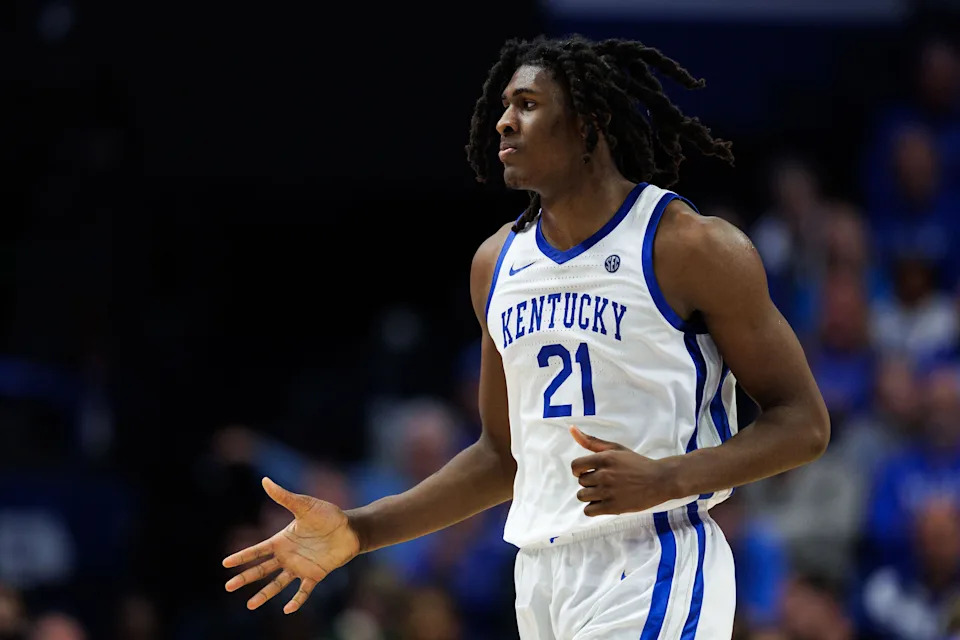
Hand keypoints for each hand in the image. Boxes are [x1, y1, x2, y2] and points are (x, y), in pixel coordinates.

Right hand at [222, 477, 359, 613]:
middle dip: (245, 577)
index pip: (258, 550)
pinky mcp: (315, 574)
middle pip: (262, 569)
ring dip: (264, 594)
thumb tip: (265, 480)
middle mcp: (288, 556)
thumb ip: (284, 497)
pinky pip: (303, 591)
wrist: (350, 528)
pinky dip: (296, 600)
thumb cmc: (327, 515)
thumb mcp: (304, 504)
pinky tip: (287, 610)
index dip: (242, 557)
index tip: (225, 564)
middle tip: (228, 586)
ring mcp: (300, 567)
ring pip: (278, 584)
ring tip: (250, 605)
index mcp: (282, 540)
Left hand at [570, 426, 677, 515]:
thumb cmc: (637, 463)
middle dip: (589, 482)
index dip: (579, 470)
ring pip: (582, 496)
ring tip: (603, 492)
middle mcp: (604, 475)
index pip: (575, 466)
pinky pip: (588, 511)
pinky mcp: (613, 507)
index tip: (587, 471)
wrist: (660, 480)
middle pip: (581, 482)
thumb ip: (591, 441)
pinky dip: (593, 508)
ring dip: (590, 495)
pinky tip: (603, 503)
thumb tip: (571, 429)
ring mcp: (608, 492)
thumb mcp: (616, 448)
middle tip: (604, 481)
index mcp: (605, 458)